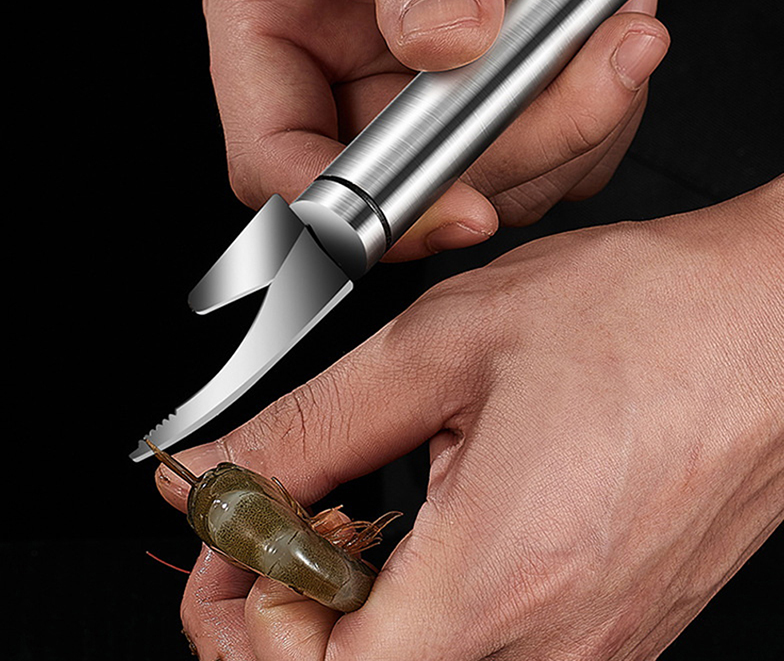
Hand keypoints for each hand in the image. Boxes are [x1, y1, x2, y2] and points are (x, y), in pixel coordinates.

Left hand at [158, 178, 783, 659]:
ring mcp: (589, 651)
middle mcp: (554, 648)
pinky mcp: (606, 630)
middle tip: (280, 515)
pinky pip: (479, 648)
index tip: (235, 526)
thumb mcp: (441, 346)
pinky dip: (414, 600)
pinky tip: (421, 522)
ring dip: (345, 606)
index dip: (241, 609)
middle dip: (279, 612)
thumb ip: (310, 426)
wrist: (762, 321)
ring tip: (351, 509)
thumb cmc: (636, 317)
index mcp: (500, 580)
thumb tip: (216, 470)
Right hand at [204, 0, 668, 259]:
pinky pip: (544, 156)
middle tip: (576, 102)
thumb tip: (441, 40)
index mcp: (276, 18)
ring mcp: (422, 92)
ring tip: (615, 39)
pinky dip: (597, 121)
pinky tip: (614, 39)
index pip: (275, 154)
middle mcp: (344, 70)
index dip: (350, 208)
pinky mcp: (492, 95)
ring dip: (565, 137)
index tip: (442, 208)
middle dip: (496, 169)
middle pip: (396, 191)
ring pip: (482, 185)